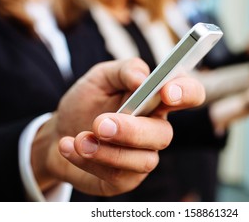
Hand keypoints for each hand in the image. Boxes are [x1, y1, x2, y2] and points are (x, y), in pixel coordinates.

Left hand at [31, 58, 204, 195]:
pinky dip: (89, 161)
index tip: (166, 92)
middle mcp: (155, 129)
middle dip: (132, 130)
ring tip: (79, 139)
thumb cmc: (86, 102)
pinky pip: (118, 175)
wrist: (59, 131)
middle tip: (99, 124)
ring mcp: (143, 156)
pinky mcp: (126, 179)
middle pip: (164, 134)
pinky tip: (69, 146)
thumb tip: (142, 77)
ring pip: (144, 160)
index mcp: (156, 100)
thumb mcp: (100, 77)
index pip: (189, 94)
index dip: (186, 92)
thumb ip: (124, 70)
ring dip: (108, 151)